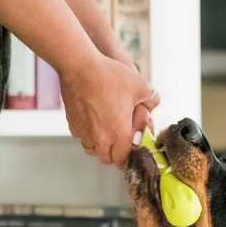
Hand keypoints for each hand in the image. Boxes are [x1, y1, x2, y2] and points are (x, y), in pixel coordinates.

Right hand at [60, 51, 160, 167]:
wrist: (80, 66)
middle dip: (113, 155)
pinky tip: (92, 122)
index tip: (129, 153)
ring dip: (99, 147)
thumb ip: (152, 98)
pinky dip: (87, 134)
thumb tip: (153, 105)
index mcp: (119, 134)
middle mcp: (100, 138)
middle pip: (106, 159)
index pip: (122, 159)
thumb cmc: (110, 76)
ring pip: (91, 150)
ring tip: (105, 135)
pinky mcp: (72, 124)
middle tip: (118, 145)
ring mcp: (84, 132)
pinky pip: (80, 137)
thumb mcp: (140, 85)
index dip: (127, 158)